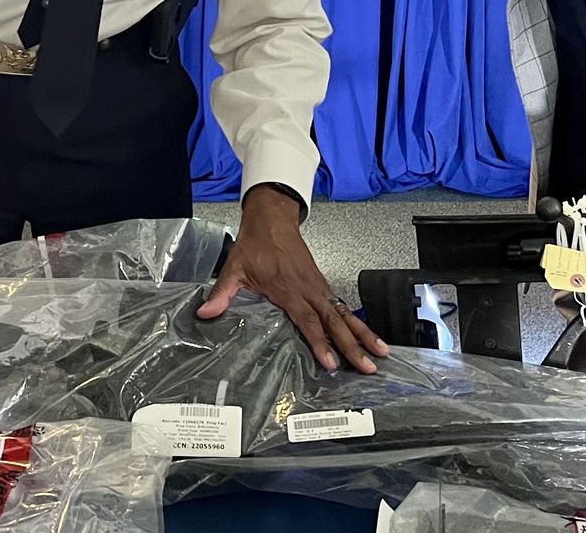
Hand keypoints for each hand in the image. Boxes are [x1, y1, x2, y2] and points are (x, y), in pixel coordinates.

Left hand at [197, 184, 389, 372]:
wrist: (272, 219)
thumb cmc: (254, 245)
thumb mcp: (234, 268)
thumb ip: (222, 293)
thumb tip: (204, 314)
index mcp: (288, 289)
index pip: (308, 321)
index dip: (320, 342)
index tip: (331, 362)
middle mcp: (309, 290)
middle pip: (335, 322)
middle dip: (353, 345)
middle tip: (369, 366)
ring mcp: (318, 287)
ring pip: (344, 314)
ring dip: (363, 334)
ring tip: (381, 353)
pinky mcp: (322, 284)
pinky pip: (342, 306)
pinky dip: (356, 322)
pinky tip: (368, 336)